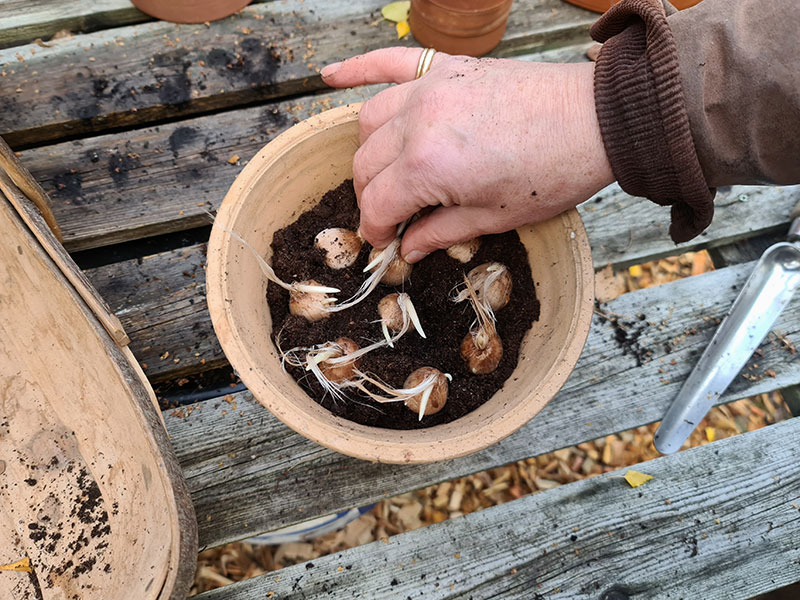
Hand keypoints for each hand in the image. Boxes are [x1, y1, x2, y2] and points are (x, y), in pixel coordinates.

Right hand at [321, 48, 613, 262]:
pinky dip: (357, 69)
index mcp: (429, 166)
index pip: (377, 202)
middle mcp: (418, 122)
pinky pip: (389, 61)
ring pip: (370, 120)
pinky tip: (329, 76)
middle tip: (390, 216)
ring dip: (368, 152)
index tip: (383, 242)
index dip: (375, 229)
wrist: (597, 119)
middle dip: (371, 197)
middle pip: (366, 164)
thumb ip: (441, 232)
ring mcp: (430, 89)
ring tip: (386, 174)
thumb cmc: (553, 172)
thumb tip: (407, 248)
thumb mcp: (495, 217)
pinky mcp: (447, 68)